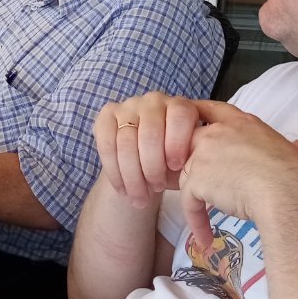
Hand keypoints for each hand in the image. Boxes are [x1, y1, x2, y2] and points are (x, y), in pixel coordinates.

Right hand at [93, 92, 206, 209]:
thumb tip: (192, 165)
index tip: (176, 167)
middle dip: (152, 167)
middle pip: (150, 133)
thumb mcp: (188, 159)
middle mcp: (153, 100)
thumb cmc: (173, 161)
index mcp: (179, 105)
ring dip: (133, 176)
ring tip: (140, 198)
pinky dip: (114, 172)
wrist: (146, 161)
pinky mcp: (106, 115)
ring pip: (126, 143)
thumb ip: (191, 157)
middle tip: (157, 188)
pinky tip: (123, 190)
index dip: (177, 142)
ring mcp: (127, 106)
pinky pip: (106, 145)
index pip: (179, 116)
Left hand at [176, 100, 297, 250]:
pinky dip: (195, 222)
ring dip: (195, 200)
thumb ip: (264, 151)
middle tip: (200, 189)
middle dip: (192, 165)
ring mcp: (206, 152)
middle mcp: (221, 132)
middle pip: (192, 142)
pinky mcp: (198, 178)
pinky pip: (188, 201)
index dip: (198, 119)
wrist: (289, 191)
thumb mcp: (282, 151)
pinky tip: (205, 238)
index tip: (190, 132)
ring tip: (205, 224)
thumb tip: (273, 166)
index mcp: (244, 122)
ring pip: (189, 175)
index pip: (212, 110)